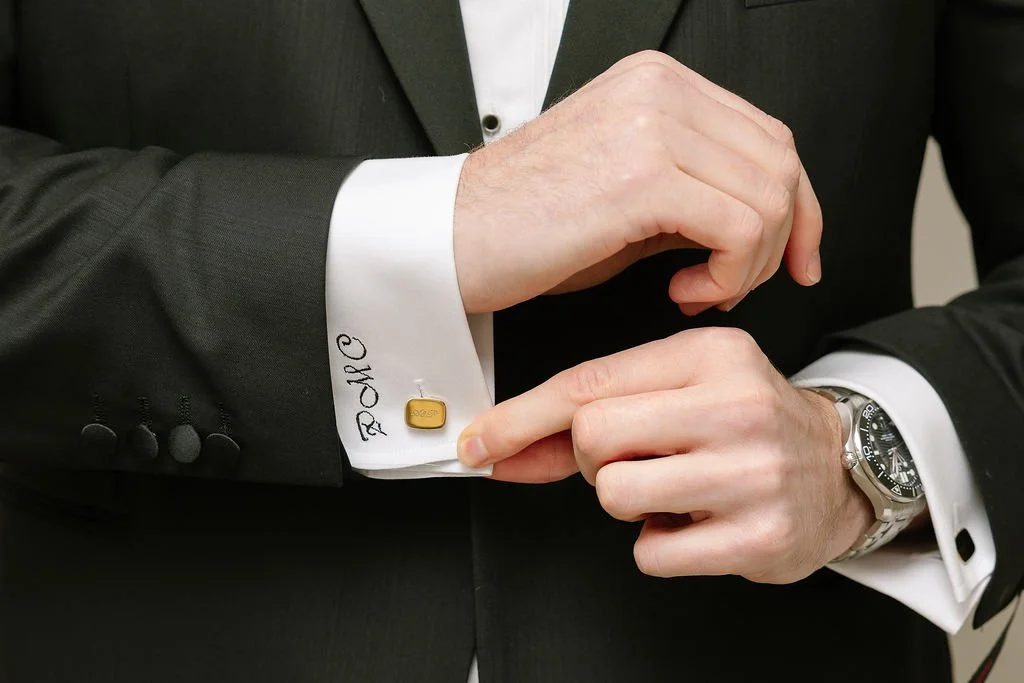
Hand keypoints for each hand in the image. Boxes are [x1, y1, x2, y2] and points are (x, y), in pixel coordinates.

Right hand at [454, 50, 823, 315]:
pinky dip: (729, 273)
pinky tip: (684, 289)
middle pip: (780, 163)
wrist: (453, 241)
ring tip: (700, 289)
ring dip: (751, 263)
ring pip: (769, 196)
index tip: (796, 258)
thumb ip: (693, 189)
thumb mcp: (625, 192)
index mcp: (657, 83)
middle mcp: (660, 89)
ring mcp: (653, 124)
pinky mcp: (643, 175)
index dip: (798, 207)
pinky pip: (739, 227)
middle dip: (782, 240)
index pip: (767, 137)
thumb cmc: (525, 227)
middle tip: (736, 285)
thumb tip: (758, 224)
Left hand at [456, 328, 873, 583]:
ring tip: (671, 488)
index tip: (479, 443)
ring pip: (614, 494)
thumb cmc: (746, 422)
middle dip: (594, 458)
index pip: (589, 381)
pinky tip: (695, 521)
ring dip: (625, 502)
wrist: (839, 466)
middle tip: (637, 459)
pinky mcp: (759, 536)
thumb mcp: (680, 388)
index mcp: (709, 354)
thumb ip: (593, 411)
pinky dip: (658, 544)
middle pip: (594, 435)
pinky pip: (650, 552)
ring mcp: (751, 472)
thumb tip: (502, 447)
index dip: (521, 417)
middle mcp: (735, 404)